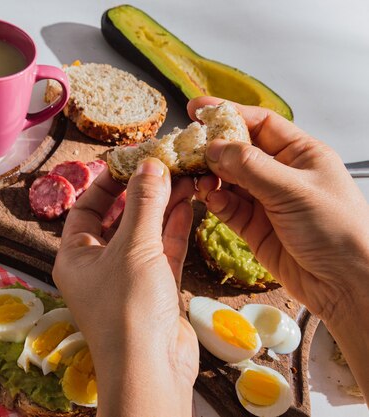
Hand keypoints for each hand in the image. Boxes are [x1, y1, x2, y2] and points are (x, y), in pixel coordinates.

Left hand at [53, 158, 197, 416]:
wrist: (150, 368)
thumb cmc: (127, 307)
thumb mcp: (132, 248)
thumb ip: (143, 204)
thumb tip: (150, 165)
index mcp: (74, 256)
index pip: (84, 209)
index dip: (104, 184)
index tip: (128, 161)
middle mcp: (97, 266)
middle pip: (118, 219)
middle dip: (140, 192)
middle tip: (163, 164)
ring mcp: (127, 278)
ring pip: (144, 233)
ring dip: (162, 206)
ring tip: (183, 176)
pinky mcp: (155, 290)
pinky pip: (163, 251)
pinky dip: (174, 228)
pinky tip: (188, 202)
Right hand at [188, 96, 368, 395]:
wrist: (346, 284)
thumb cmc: (339, 231)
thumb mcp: (294, 190)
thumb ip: (251, 167)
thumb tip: (215, 147)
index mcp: (301, 154)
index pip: (260, 124)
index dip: (229, 114)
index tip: (198, 110)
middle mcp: (282, 174)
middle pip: (238, 151)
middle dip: (212, 148)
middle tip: (187, 146)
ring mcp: (266, 201)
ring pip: (228, 180)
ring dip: (209, 176)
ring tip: (195, 175)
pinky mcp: (254, 227)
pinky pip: (227, 206)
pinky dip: (214, 200)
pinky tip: (207, 197)